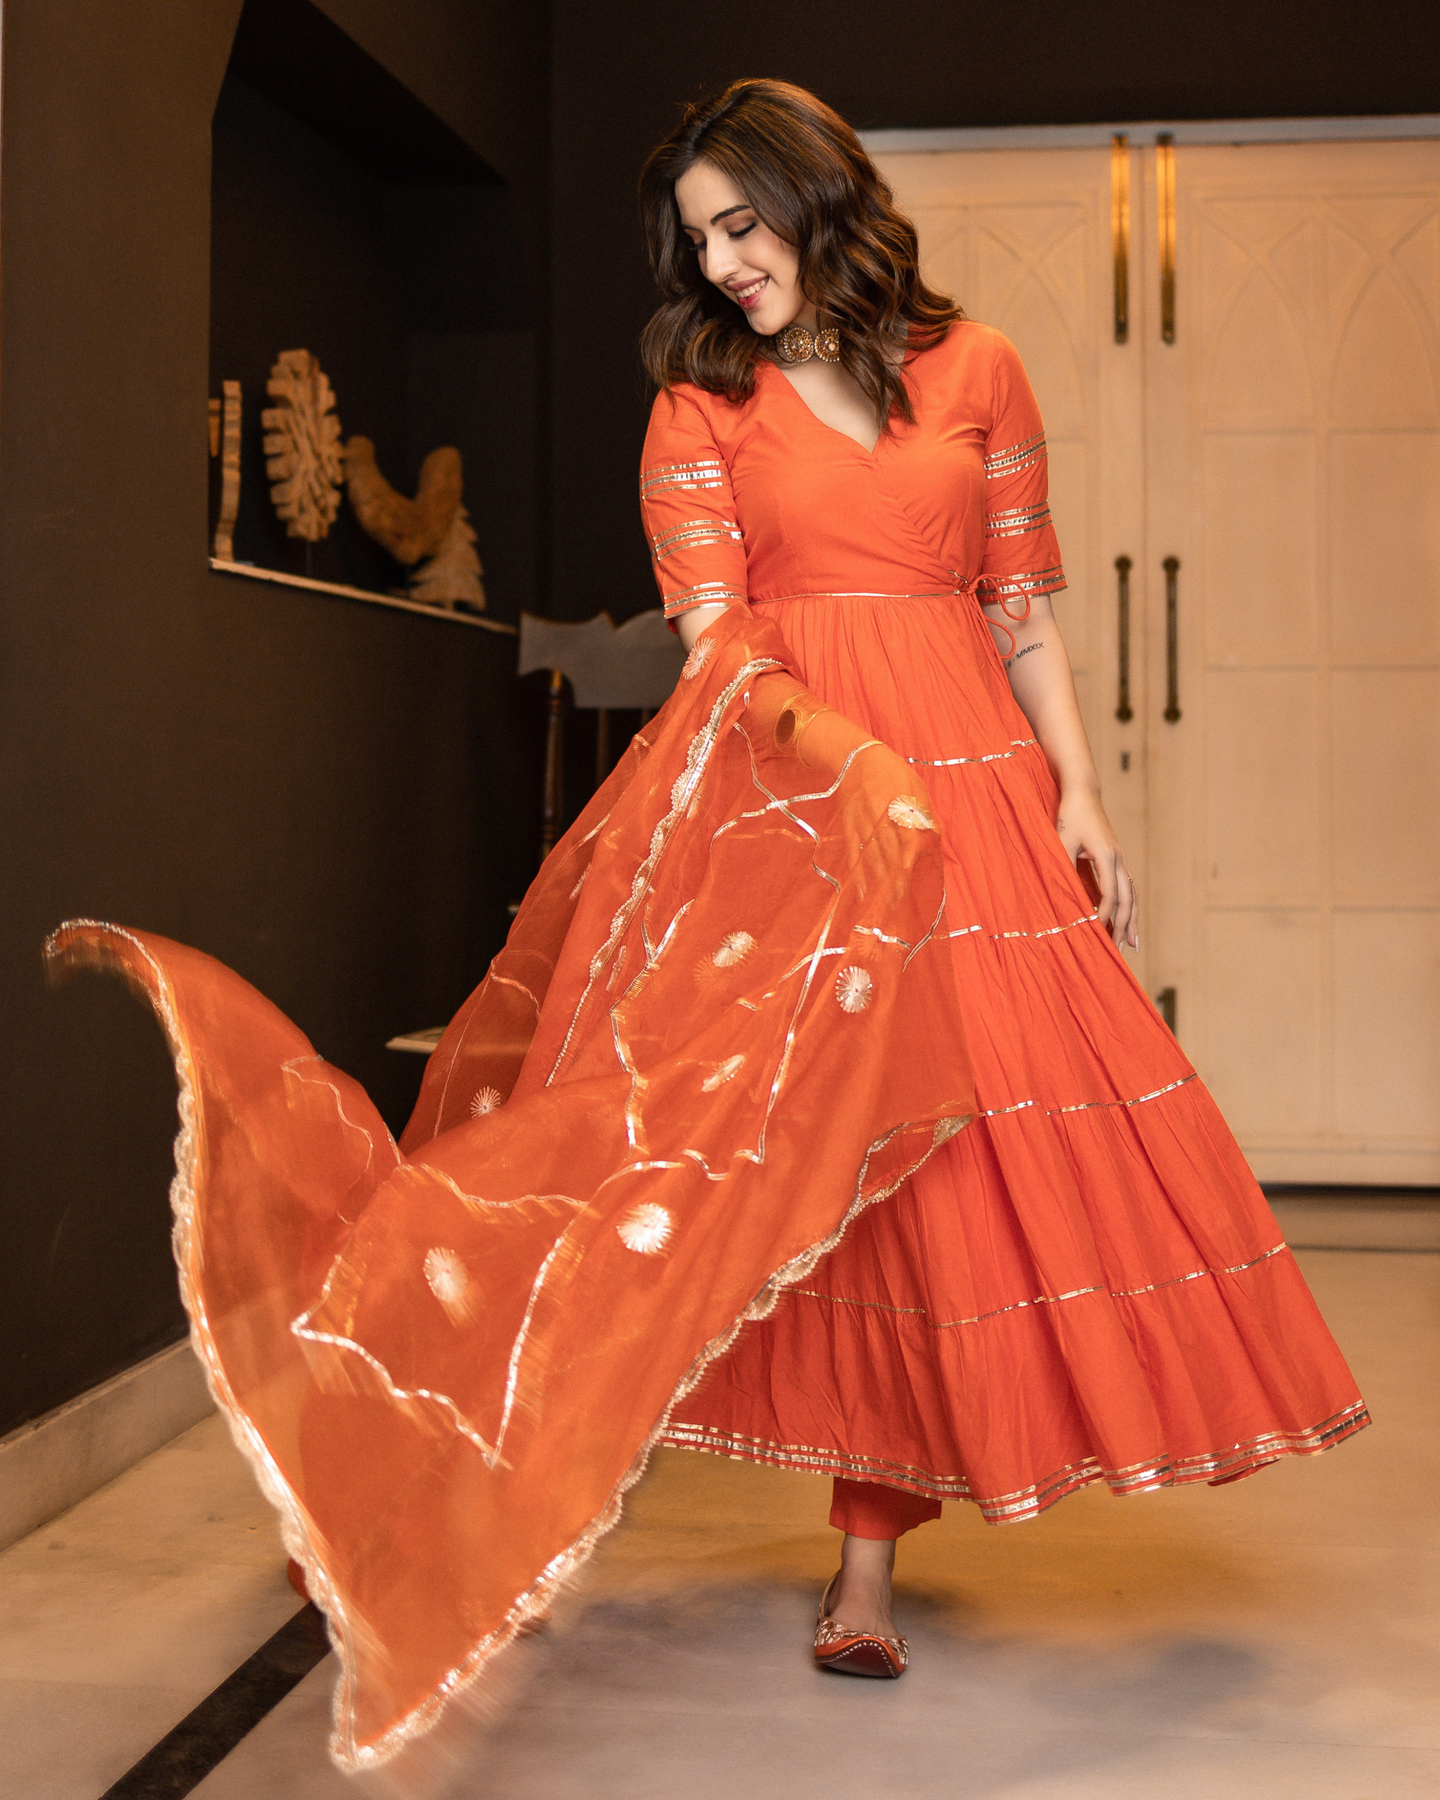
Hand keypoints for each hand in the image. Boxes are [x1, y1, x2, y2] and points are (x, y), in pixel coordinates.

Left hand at [1055, 790, 1137, 948]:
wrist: (1083, 793)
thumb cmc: (1069, 815)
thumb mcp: (1061, 840)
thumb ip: (1064, 866)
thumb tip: (1062, 897)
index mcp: (1106, 855)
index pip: (1110, 893)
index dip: (1104, 913)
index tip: (1096, 930)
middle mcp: (1119, 858)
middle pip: (1128, 899)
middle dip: (1124, 925)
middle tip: (1120, 949)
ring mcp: (1121, 859)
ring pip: (1132, 895)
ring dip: (1131, 920)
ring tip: (1132, 944)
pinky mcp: (1117, 859)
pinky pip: (1128, 888)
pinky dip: (1129, 907)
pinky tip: (1127, 920)